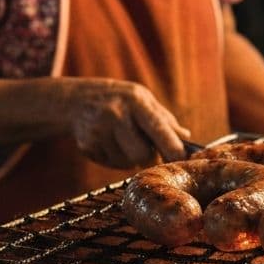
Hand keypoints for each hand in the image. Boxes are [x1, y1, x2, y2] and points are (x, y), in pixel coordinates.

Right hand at [64, 79, 189, 168]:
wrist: (77, 100)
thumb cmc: (121, 100)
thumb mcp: (143, 99)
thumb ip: (165, 120)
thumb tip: (186, 139)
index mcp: (136, 101)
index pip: (158, 128)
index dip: (172, 147)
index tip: (182, 160)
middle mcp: (116, 115)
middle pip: (143, 154)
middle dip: (149, 156)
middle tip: (146, 145)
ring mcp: (99, 131)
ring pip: (128, 163)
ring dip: (132, 158)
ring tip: (124, 139)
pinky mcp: (87, 146)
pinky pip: (113, 164)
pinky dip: (116, 158)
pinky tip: (110, 141)